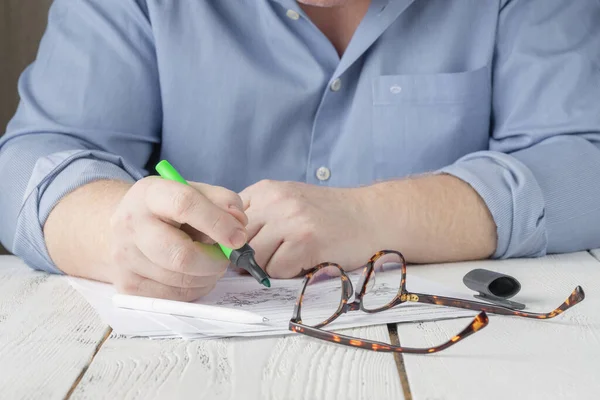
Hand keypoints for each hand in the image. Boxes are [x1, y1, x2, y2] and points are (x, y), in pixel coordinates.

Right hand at [108, 177, 247, 300]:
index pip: (184, 205)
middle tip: (225, 257)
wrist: (125, 227)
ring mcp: (125, 258)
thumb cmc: (168, 209)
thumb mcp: (195, 192)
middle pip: (180, 255)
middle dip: (214, 261)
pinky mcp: (128, 286)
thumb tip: (239, 224)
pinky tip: (195, 274)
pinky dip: (195, 289)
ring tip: (209, 262)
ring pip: (181, 280)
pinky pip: (174, 297)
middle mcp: (131, 225)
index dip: (217, 223)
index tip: (239, 237)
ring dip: (208, 276)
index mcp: (150, 194)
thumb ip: (223, 201)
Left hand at [239, 180, 379, 278]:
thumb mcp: (289, 201)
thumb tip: (228, 249)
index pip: (228, 221)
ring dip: (272, 266)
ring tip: (294, 257)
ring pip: (256, 259)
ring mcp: (290, 220)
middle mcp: (275, 201)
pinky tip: (306, 261)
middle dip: (253, 258)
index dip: (237, 241)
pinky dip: (289, 273)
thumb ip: (259, 216)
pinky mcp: (305, 241)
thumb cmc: (329, 215)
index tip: (252, 248)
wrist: (372, 216)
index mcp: (266, 189)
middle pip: (240, 242)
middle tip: (277, 257)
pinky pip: (276, 270)